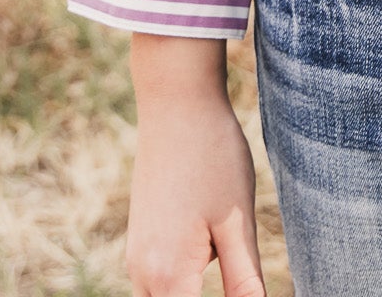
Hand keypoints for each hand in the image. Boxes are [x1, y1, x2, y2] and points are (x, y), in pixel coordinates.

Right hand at [125, 35, 267, 296]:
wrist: (177, 105)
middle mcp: (143, 275)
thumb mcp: (238, 222)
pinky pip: (160, 280)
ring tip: (224, 243)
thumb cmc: (213, 157)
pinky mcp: (141, 240)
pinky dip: (185, 279)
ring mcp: (137, 258)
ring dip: (194, 290)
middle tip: (238, 270)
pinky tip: (211, 240)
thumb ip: (244, 281)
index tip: (244, 288)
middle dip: (204, 296)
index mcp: (169, 277)